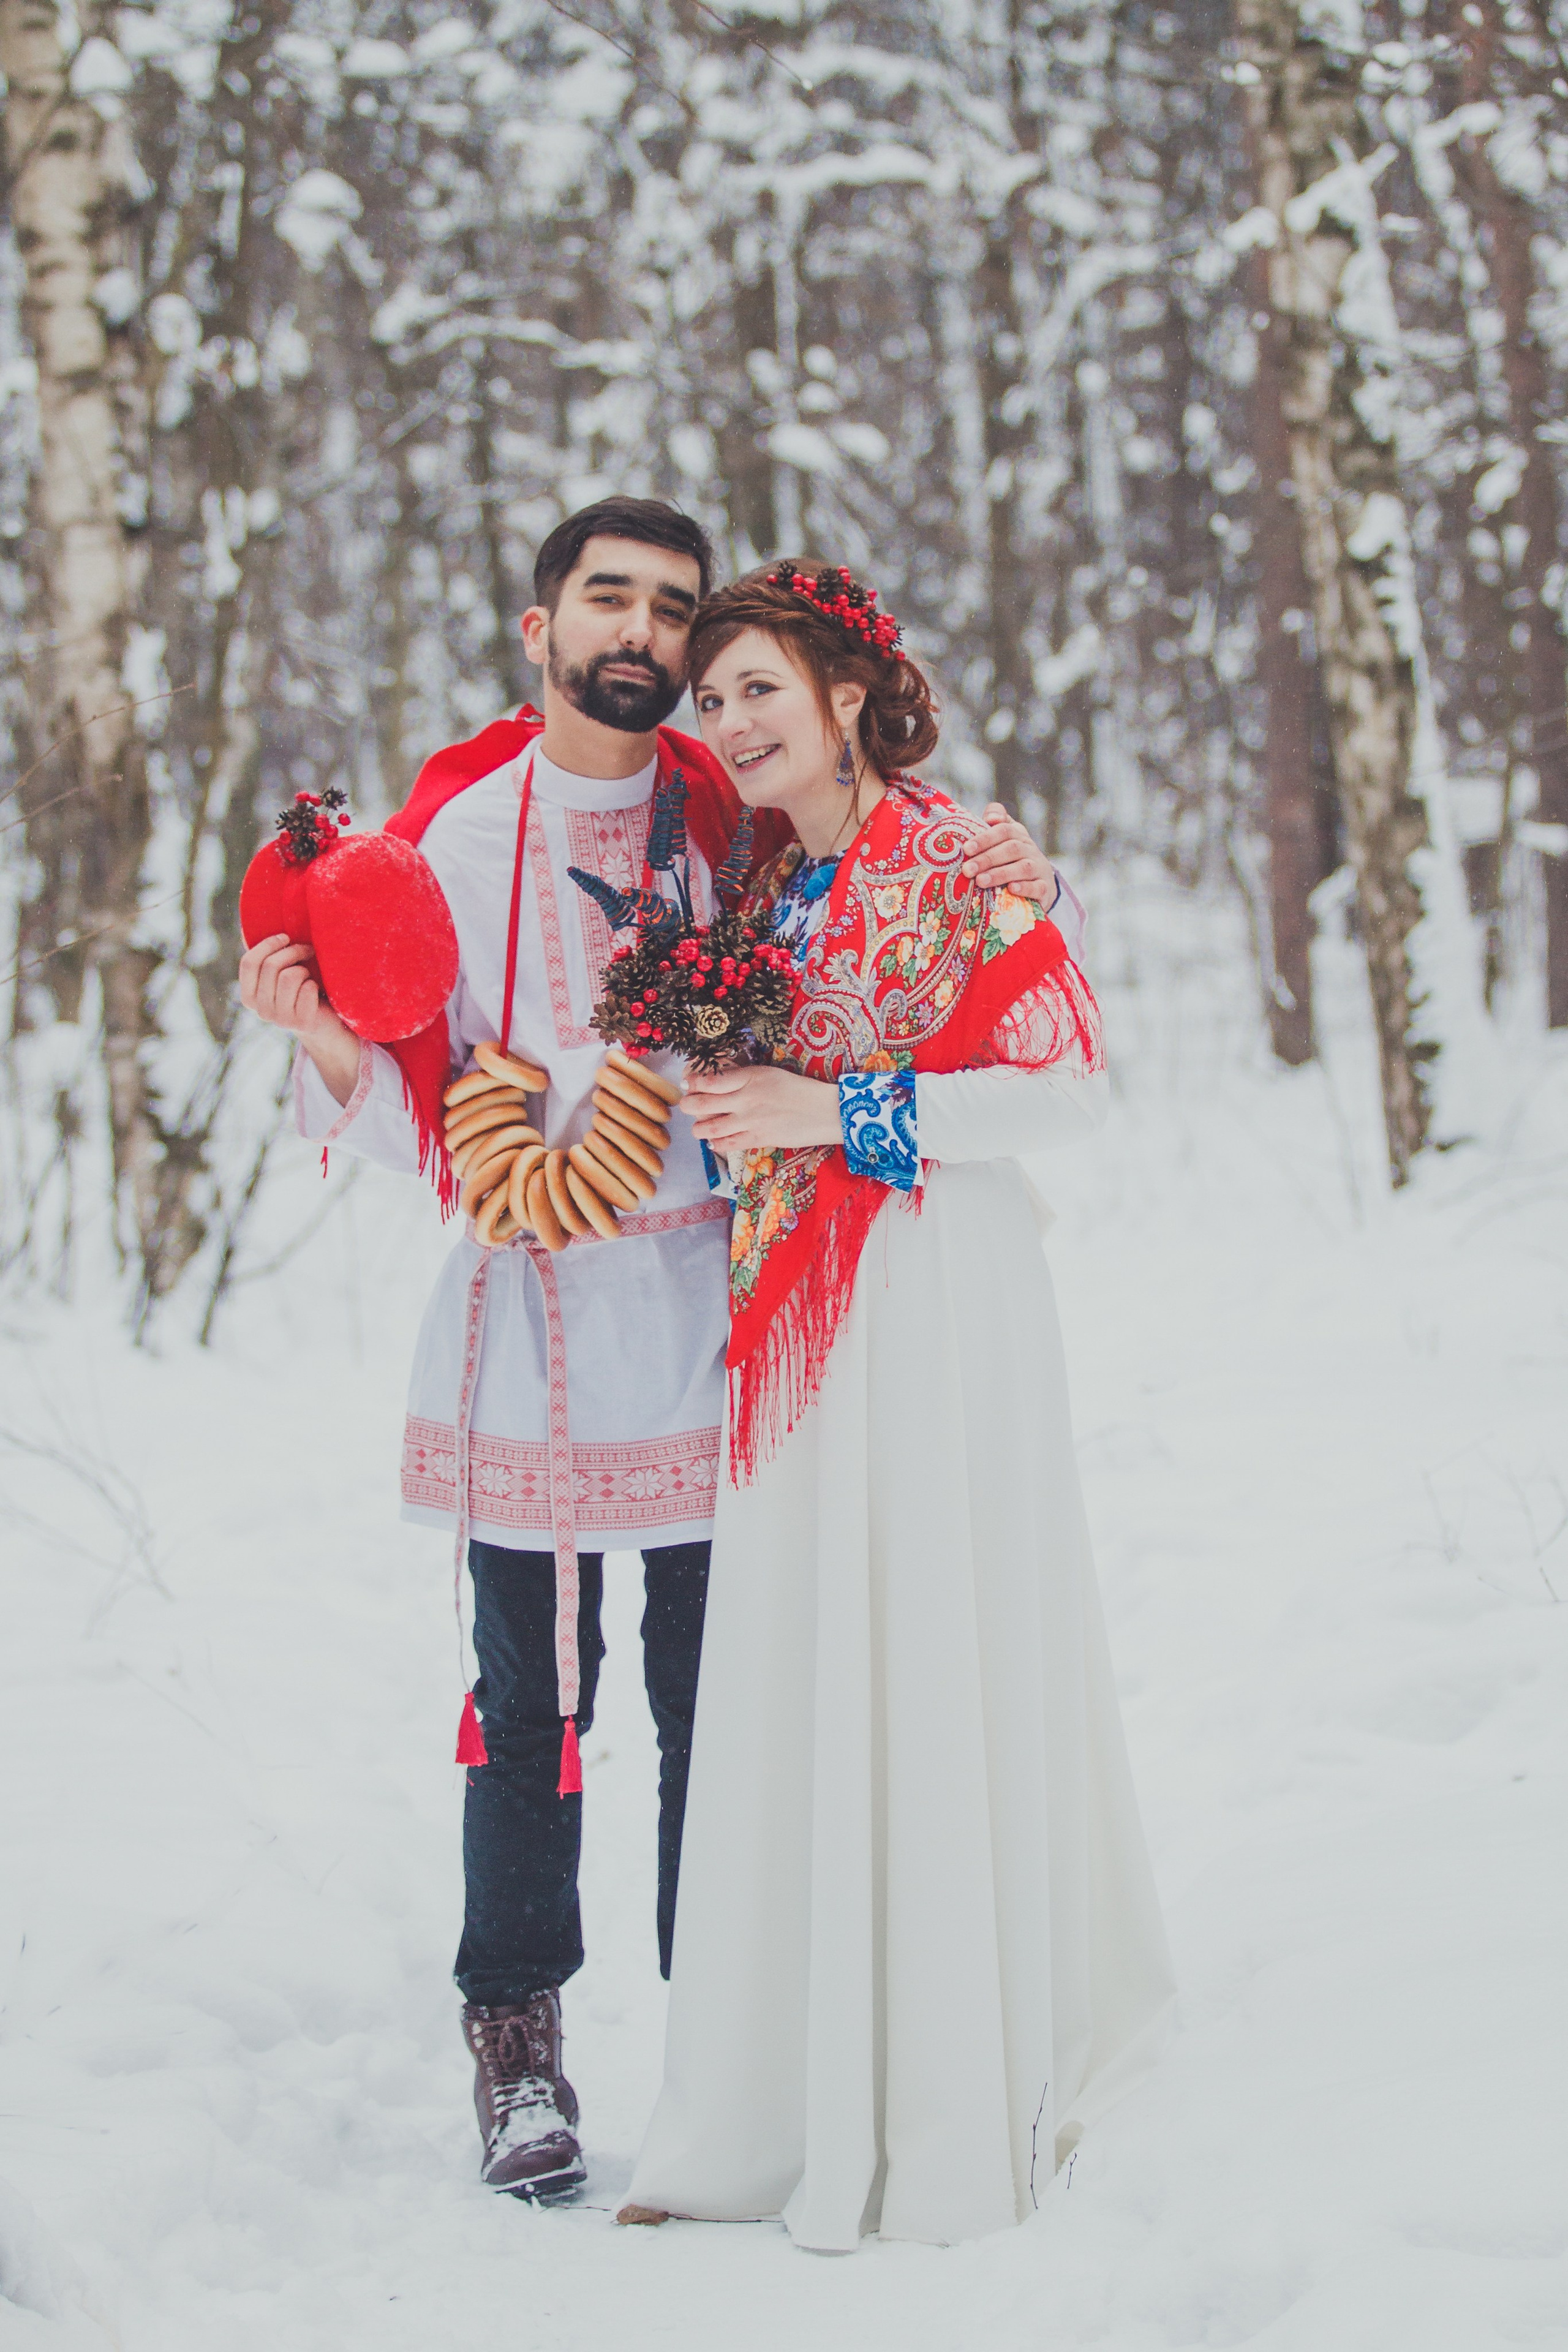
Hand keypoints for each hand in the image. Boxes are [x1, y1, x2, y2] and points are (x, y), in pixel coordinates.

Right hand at [238, 934, 361, 1104]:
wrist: (324, 1021)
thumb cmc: (300, 989)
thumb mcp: (279, 974)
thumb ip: (263, 957)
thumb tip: (244, 931)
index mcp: (249, 997)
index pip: (249, 963)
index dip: (267, 945)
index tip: (286, 937)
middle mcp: (261, 1011)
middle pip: (272, 966)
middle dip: (293, 951)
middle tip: (308, 949)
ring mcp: (280, 1020)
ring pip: (290, 976)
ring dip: (305, 970)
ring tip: (310, 975)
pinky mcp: (302, 1023)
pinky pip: (308, 989)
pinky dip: (315, 985)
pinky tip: (316, 991)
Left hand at [683, 1065, 842, 1152]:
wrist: (823, 1110)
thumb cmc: (798, 1089)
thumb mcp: (769, 1074)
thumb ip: (744, 1078)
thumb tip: (718, 1084)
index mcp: (749, 1076)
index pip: (710, 1080)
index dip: (693, 1082)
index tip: (687, 1082)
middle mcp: (745, 1098)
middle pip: (702, 1103)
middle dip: (688, 1105)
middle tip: (686, 1105)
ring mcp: (749, 1120)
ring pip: (709, 1128)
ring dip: (698, 1129)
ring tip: (698, 1128)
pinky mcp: (757, 1138)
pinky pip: (727, 1144)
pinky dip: (716, 1144)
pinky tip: (714, 1142)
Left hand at [961, 804, 1059, 907]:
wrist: (1042, 884)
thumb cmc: (1013, 860)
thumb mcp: (1005, 841)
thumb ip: (994, 826)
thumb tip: (991, 818)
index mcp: (1019, 836)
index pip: (1004, 830)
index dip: (985, 838)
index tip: (967, 848)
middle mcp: (1030, 850)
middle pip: (1011, 849)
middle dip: (987, 859)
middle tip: (967, 870)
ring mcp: (1039, 869)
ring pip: (1023, 868)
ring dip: (1000, 874)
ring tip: (980, 881)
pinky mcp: (1044, 888)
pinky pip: (1038, 887)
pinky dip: (1025, 888)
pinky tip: (1011, 889)